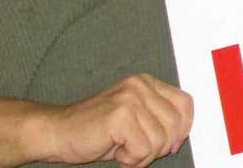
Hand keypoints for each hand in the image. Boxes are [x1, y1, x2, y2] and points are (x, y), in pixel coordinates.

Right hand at [33, 73, 193, 167]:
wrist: (57, 133)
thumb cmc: (95, 132)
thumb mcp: (134, 121)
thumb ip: (158, 121)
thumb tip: (180, 139)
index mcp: (146, 83)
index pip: (186, 103)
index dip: (182, 129)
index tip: (169, 145)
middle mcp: (140, 85)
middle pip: (177, 124)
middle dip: (161, 147)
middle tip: (137, 151)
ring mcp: (130, 98)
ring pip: (161, 140)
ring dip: (143, 156)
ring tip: (123, 151)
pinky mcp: (120, 115)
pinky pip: (144, 149)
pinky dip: (131, 160)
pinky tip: (116, 152)